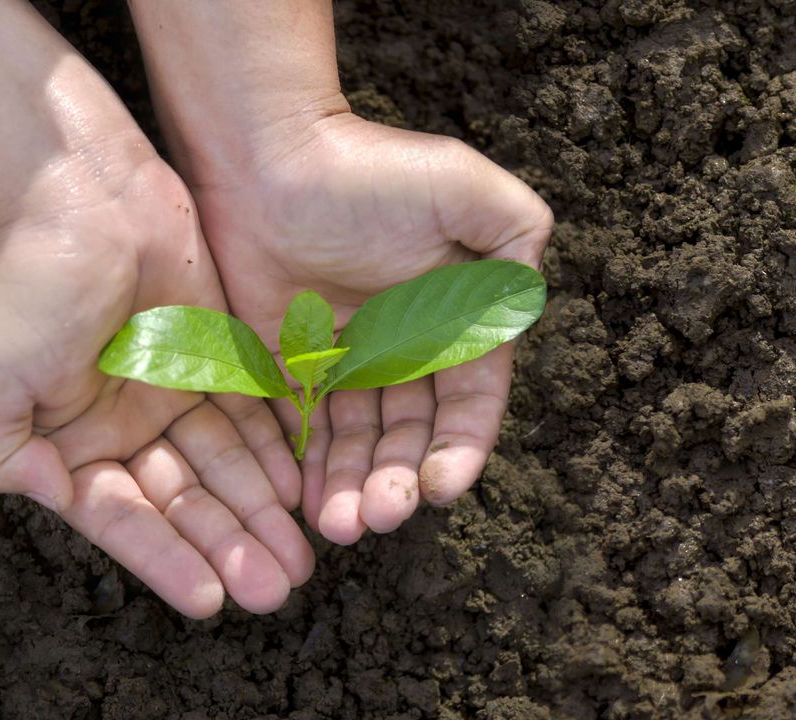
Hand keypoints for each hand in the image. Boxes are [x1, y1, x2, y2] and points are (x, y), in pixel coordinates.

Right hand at [0, 159, 311, 615]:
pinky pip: (253, 415)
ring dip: (260, 513)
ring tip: (299, 559)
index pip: (126, 519)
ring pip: (226, 467)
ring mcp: (174, 391)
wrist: (80, 188)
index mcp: (70, 444)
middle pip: (187, 502)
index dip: (167, 561)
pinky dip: (275, 453)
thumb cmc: (24, 282)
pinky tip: (299, 490)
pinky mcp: (218, 355)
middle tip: (276, 589)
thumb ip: (3, 458)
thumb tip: (58, 502)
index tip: (211, 600)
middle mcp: (125, 427)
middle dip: (229, 547)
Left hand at [190, 113, 552, 543]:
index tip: (444, 485)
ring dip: (353, 488)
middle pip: (410, 437)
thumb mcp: (464, 187)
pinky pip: (302, 431)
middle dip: (399, 482)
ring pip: (356, 445)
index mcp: (452, 323)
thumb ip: (517, 235)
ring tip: (340, 525)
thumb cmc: (368, 169)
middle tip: (380, 515)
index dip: (460, 449)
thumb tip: (526, 299)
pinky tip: (305, 503)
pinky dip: (306, 469)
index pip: (469, 404)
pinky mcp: (290, 367)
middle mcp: (403, 353)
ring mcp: (345, 364)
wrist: (269, 155)